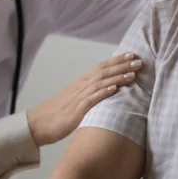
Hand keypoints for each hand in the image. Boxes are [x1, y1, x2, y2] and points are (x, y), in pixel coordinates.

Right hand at [27, 52, 141, 146]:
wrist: (39, 123)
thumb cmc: (58, 112)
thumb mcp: (76, 98)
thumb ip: (90, 92)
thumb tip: (107, 89)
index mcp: (82, 82)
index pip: (102, 66)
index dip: (117, 60)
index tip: (132, 54)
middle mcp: (81, 85)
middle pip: (104, 71)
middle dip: (122, 65)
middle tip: (139, 60)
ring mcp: (79, 97)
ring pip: (101, 83)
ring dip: (117, 77)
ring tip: (132, 74)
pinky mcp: (76, 110)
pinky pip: (91, 99)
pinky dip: (103, 93)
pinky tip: (114, 89)